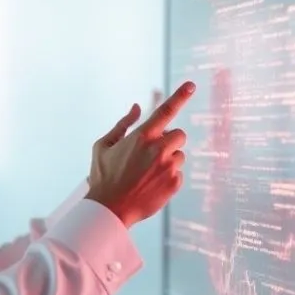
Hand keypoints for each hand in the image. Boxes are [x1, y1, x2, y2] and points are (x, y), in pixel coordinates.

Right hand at [87, 82, 195, 226]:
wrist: (110, 210)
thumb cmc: (104, 176)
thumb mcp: (103, 146)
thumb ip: (122, 124)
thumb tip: (137, 107)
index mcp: (142, 137)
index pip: (165, 111)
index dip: (180, 96)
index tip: (191, 85)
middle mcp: (158, 150)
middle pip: (179, 135)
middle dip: (169, 140)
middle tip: (152, 153)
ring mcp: (168, 167)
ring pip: (179, 155)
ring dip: (168, 160)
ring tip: (148, 173)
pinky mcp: (175, 183)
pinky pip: (179, 174)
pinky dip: (168, 177)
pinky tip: (151, 185)